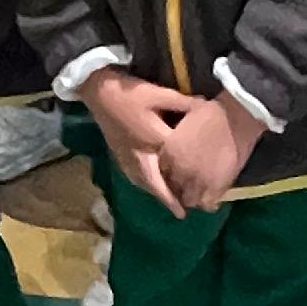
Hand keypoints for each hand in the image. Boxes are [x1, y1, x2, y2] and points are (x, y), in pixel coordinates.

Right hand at [84, 71, 203, 205]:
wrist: (99, 91)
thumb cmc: (131, 94)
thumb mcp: (160, 94)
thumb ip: (184, 104)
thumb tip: (207, 108)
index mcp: (153, 140)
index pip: (174, 163)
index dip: (188, 176)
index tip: (201, 188)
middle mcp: (139, 155)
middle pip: (155, 183)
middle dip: (168, 199)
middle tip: (181, 214)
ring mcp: (126, 157)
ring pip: (143, 183)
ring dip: (157, 194)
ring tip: (170, 205)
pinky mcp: (119, 155)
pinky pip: (135, 177)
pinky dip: (146, 186)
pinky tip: (152, 186)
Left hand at [157, 93, 265, 211]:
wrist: (236, 117)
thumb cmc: (212, 113)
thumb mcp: (181, 124)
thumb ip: (175, 134)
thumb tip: (173, 140)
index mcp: (168, 153)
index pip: (163, 174)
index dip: (172, 175)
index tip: (180, 174)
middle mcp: (178, 170)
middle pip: (174, 190)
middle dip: (181, 189)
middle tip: (191, 184)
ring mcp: (196, 181)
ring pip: (189, 201)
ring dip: (194, 198)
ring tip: (202, 192)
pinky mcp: (215, 187)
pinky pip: (207, 204)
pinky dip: (209, 203)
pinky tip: (213, 197)